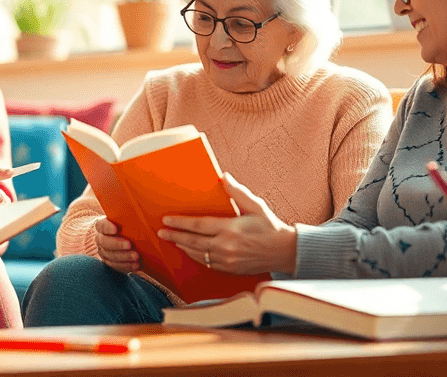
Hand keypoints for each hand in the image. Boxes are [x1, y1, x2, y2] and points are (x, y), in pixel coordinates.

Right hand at [94, 217, 137, 273]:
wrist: (127, 240)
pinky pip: (116, 266)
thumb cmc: (129, 227)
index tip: (116, 229)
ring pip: (110, 256)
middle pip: (104, 242)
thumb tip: (146, 217)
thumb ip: (131, 219)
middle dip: (117, 244)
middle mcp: (101, 239)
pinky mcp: (110, 262)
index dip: (107, 227)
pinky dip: (126, 266)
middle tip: (129, 245)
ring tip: (136, 257)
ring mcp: (104, 252)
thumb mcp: (129, 221)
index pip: (101, 225)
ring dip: (124, 257)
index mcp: (103, 226)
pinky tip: (136, 265)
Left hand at [157, 172, 297, 275]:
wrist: (285, 252)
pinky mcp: (230, 269)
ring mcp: (227, 260)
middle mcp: (226, 246)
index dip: (180, 223)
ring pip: (197, 254)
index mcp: (231, 228)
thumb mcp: (256, 205)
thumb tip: (223, 176)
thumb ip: (237, 192)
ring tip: (171, 240)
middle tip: (161, 232)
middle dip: (174, 236)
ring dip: (182, 246)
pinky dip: (195, 256)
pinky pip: (206, 263)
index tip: (167, 220)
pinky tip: (189, 251)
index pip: (198, 225)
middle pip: (193, 241)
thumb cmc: (270, 226)